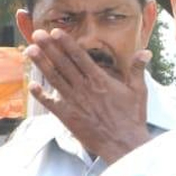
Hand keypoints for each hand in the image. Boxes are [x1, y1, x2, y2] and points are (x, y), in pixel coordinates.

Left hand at [25, 29, 150, 163]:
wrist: (124, 143)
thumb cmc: (132, 118)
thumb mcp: (139, 91)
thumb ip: (137, 70)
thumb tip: (146, 51)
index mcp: (100, 80)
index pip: (80, 57)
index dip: (66, 44)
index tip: (55, 32)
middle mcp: (84, 88)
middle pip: (63, 64)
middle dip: (49, 48)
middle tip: (36, 34)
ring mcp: (74, 102)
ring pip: (54, 79)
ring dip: (42, 64)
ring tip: (30, 51)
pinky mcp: (68, 116)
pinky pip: (51, 103)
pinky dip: (41, 94)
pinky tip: (32, 85)